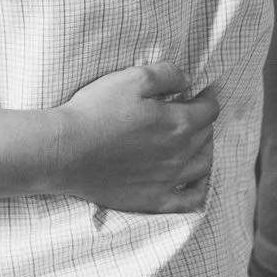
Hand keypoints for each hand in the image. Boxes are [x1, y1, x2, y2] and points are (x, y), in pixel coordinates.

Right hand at [45, 61, 219, 214]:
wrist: (66, 151)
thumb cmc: (96, 111)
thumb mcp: (131, 78)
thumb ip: (167, 75)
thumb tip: (188, 80)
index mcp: (178, 123)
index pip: (209, 110)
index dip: (210, 97)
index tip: (205, 92)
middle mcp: (179, 154)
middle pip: (206, 136)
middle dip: (203, 121)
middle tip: (193, 112)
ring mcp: (168, 180)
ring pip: (203, 165)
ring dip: (206, 150)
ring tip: (197, 141)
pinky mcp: (153, 199)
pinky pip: (189, 200)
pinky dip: (200, 189)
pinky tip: (197, 180)